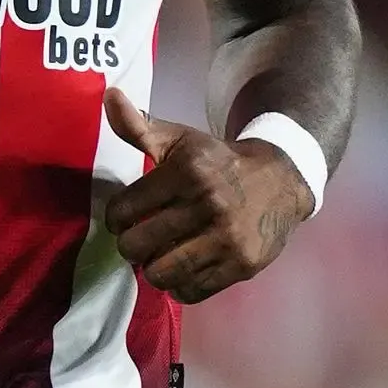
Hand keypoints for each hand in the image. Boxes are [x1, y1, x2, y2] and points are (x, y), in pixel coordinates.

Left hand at [102, 87, 312, 303]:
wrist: (279, 181)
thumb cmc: (217, 160)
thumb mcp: (180, 139)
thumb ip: (138, 126)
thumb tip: (109, 96)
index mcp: (186, 171)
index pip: (125, 208)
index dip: (115, 217)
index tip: (122, 217)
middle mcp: (207, 205)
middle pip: (137, 245)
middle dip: (129, 245)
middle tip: (136, 240)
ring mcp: (226, 238)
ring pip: (161, 273)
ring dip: (152, 268)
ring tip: (157, 255)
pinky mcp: (242, 266)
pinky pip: (192, 291)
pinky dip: (179, 284)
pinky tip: (181, 267)